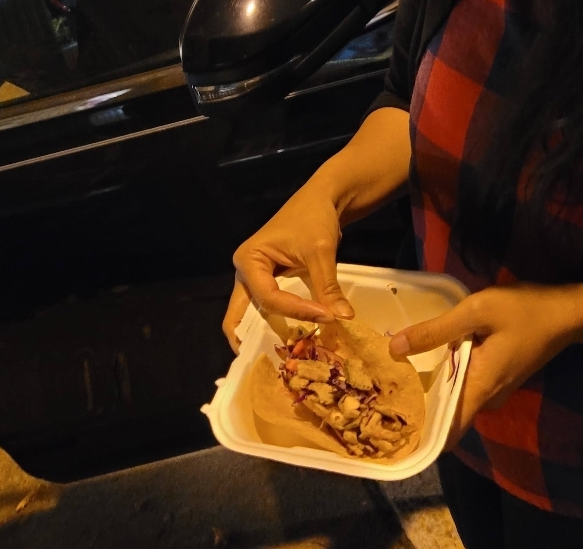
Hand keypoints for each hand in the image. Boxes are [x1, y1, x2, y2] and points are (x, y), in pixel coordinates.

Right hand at [222, 183, 354, 353]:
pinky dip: (278, 322)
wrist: (321, 199)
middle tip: (264, 364)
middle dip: (249, 338)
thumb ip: (327, 287)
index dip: (296, 311)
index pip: (269, 297)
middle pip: (239, 313)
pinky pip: (268, 307)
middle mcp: (245, 271)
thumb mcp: (321, 252)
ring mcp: (255, 277)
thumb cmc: (314, 217)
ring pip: (252, 313)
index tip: (326, 317)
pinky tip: (292, 339)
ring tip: (280, 356)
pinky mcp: (269, 281)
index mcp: (249, 260)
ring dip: (264, 333)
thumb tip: (343, 319)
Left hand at [389, 284, 580, 449]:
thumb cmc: (525, 310)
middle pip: (447, 413)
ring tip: (394, 375)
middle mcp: (487, 397)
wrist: (570, 312)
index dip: (421, 434)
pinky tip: (426, 360)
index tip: (393, 428)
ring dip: (430, 388)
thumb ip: (436, 331)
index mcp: (481, 388)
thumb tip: (394, 348)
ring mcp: (494, 388)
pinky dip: (446, 376)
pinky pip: (465, 384)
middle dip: (417, 406)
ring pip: (454, 397)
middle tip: (382, 391)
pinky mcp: (498, 377)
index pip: (449, 430)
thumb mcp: (476, 312)